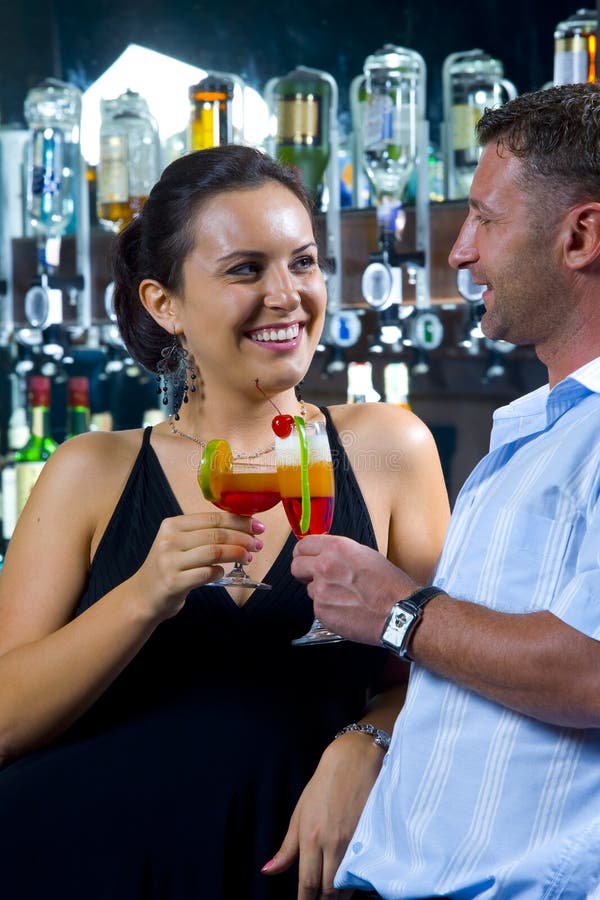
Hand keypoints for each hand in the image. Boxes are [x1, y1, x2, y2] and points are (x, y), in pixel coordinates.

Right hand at [129, 511, 262, 620]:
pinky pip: (206, 573)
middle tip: (257, 544)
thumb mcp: (179, 544)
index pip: (212, 518)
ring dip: (237, 554)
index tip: (257, 526)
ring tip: (248, 557)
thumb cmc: (169, 568)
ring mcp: (170, 561)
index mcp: (172, 525)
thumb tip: (243, 527)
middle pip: (216, 534)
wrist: (143, 596)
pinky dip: (220, 572)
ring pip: (214, 552)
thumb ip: (203, 534)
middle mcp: (169, 540)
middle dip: (242, 538)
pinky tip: (223, 572)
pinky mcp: (174, 582)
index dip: (239, 521)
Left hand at [261, 733, 382, 898]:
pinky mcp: (371, 837)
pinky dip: (357, 880)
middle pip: (329, 890)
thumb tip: (267, 871)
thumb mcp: (300, 813)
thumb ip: (286, 848)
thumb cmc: (324, 785)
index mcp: (311, 837)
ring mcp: (354, 841)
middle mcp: (332, 842)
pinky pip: (363, 870)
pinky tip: (352, 880)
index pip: (308, 884)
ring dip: (340, 894)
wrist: (354, 760)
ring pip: (347, 884)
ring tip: (335, 894)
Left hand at [291, 535, 418, 643]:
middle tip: (314, 576)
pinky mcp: (321, 611)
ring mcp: (321, 590)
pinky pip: (318, 607)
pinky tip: (346, 608)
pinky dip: (329, 608)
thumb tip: (327, 555)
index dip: (304, 552)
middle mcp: (325, 566)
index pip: (303, 545)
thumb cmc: (390, 585)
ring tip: (344, 596)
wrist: (399, 612)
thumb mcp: (366, 555)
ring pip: (308, 589)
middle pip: (296, 566)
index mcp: (336, 548)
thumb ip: (341, 554)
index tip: (305, 557)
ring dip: (321, 592)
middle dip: (303, 571)